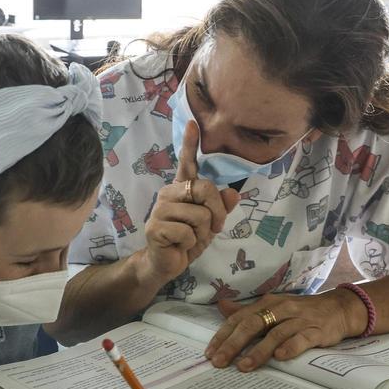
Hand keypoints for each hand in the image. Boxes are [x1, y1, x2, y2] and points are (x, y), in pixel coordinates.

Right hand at [139, 119, 239, 283]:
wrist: (165, 264)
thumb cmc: (187, 240)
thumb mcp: (209, 224)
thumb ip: (220, 208)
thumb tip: (233, 194)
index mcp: (182, 189)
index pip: (187, 163)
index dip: (190, 143)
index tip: (194, 123)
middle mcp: (169, 193)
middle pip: (204, 189)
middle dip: (217, 212)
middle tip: (213, 228)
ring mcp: (160, 209)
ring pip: (200, 215)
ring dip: (202, 233)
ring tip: (190, 239)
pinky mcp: (155, 226)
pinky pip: (188, 233)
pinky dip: (190, 244)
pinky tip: (179, 246)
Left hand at [204, 292, 364, 371]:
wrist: (339, 309)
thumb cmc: (301, 311)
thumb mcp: (274, 306)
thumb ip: (248, 310)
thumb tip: (222, 307)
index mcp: (268, 303)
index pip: (240, 318)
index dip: (223, 334)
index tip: (210, 352)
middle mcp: (281, 308)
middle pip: (253, 324)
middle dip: (234, 343)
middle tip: (219, 362)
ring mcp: (299, 319)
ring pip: (275, 334)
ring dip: (258, 351)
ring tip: (243, 366)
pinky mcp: (317, 331)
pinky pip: (302, 339)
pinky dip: (290, 348)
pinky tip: (280, 358)